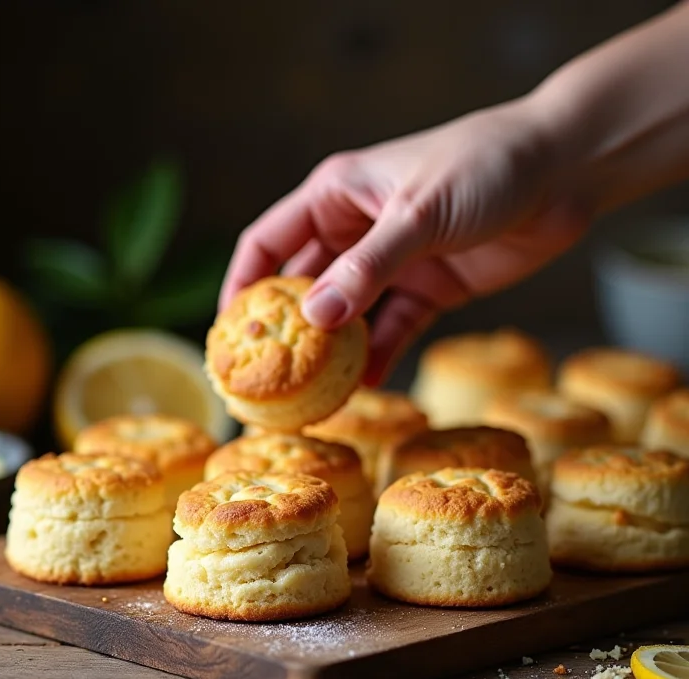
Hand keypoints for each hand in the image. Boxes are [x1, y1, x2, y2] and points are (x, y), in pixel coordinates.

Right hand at [220, 97, 588, 383]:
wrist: (564, 172)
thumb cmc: (485, 167)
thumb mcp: (419, 213)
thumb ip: (368, 267)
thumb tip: (315, 318)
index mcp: (337, 196)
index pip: (267, 243)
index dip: (242, 286)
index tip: (228, 334)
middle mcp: (356, 231)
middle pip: (304, 287)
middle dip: (288, 331)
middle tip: (269, 379)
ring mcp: (392, 264)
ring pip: (348, 316)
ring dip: (333, 354)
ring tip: (314, 396)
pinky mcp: (428, 289)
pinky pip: (392, 330)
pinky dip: (379, 356)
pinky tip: (365, 387)